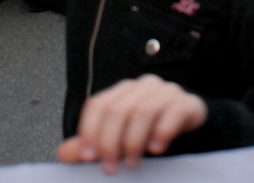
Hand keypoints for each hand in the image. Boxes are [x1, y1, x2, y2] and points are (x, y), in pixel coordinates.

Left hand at [56, 74, 206, 173]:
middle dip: (110, 143)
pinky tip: (157, 148)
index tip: (88, 158)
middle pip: (118, 110)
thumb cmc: (150, 130)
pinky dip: (162, 133)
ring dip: (134, 142)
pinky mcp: (186, 102)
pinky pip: (172, 114)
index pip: (98, 105)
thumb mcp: (119, 138)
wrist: (189, 121)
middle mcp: (142, 86)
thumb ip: (93, 144)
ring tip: (133, 164)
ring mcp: (166, 91)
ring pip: (143, 111)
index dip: (89, 131)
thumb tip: (63, 153)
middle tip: (111, 168)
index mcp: (122, 91)